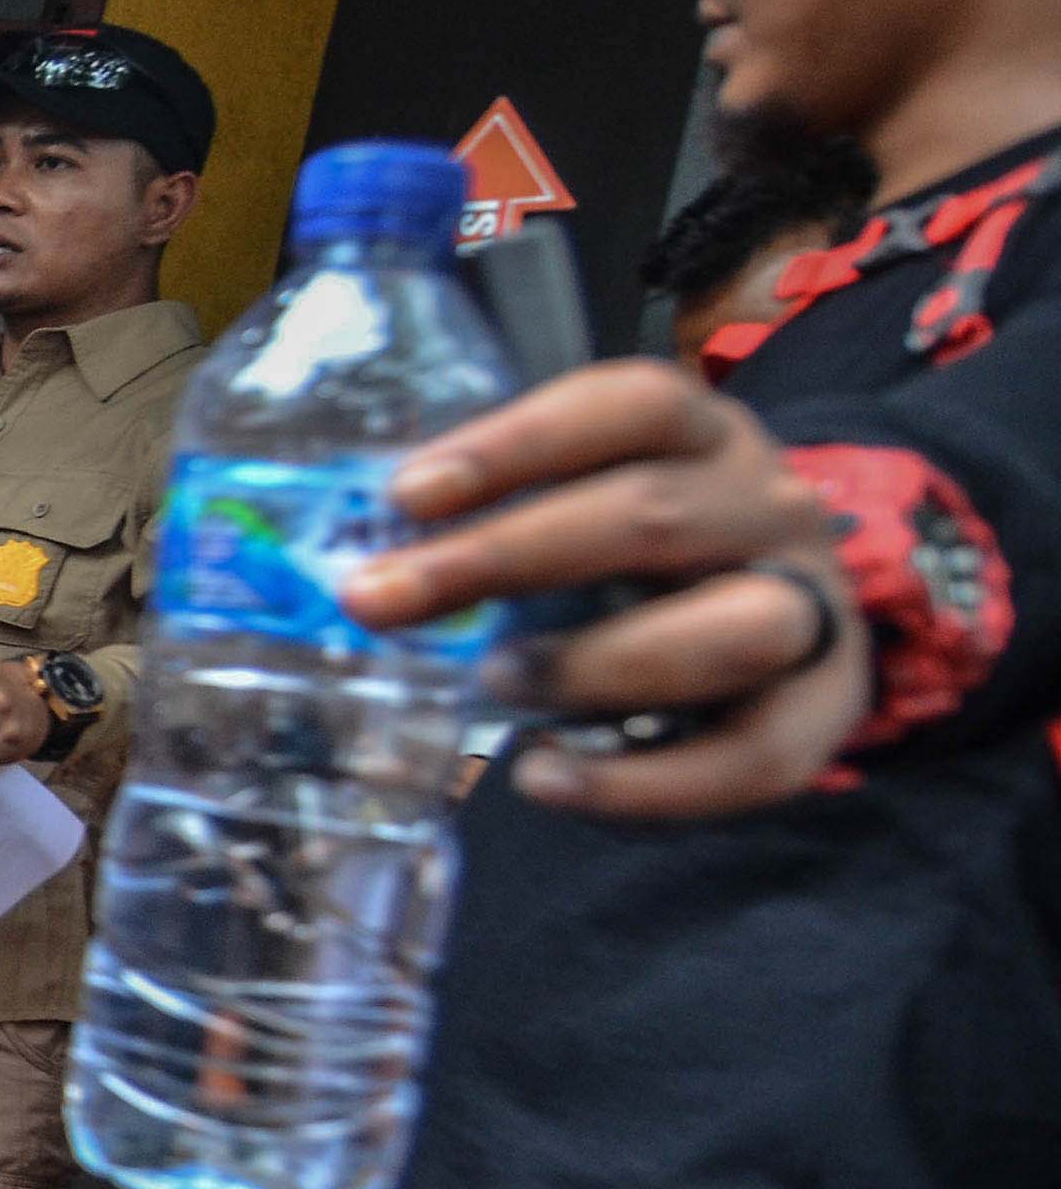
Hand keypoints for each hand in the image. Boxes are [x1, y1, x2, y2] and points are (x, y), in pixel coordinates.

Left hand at [342, 362, 866, 819]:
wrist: (782, 625)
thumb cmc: (640, 558)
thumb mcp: (582, 507)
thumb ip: (495, 521)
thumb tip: (363, 567)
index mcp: (701, 434)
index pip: (627, 406)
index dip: (517, 442)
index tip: (406, 494)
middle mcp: (768, 503)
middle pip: (652, 515)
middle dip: (503, 559)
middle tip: (381, 601)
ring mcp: (811, 603)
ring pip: (730, 628)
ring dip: (595, 663)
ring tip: (494, 684)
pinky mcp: (826, 709)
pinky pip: (751, 758)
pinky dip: (640, 782)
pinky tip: (542, 778)